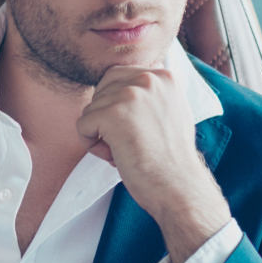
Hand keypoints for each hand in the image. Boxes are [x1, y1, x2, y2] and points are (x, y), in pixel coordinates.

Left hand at [78, 64, 231, 262]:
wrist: (179, 186)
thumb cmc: (173, 159)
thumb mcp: (173, 112)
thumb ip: (153, 95)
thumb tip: (125, 87)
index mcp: (164, 76)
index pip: (118, 77)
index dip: (116, 106)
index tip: (135, 130)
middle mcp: (148, 78)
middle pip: (101, 91)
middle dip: (105, 118)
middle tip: (127, 142)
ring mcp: (130, 94)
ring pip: (91, 109)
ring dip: (100, 135)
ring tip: (125, 152)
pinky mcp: (112, 113)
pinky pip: (82, 125)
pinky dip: (90, 145)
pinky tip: (114, 157)